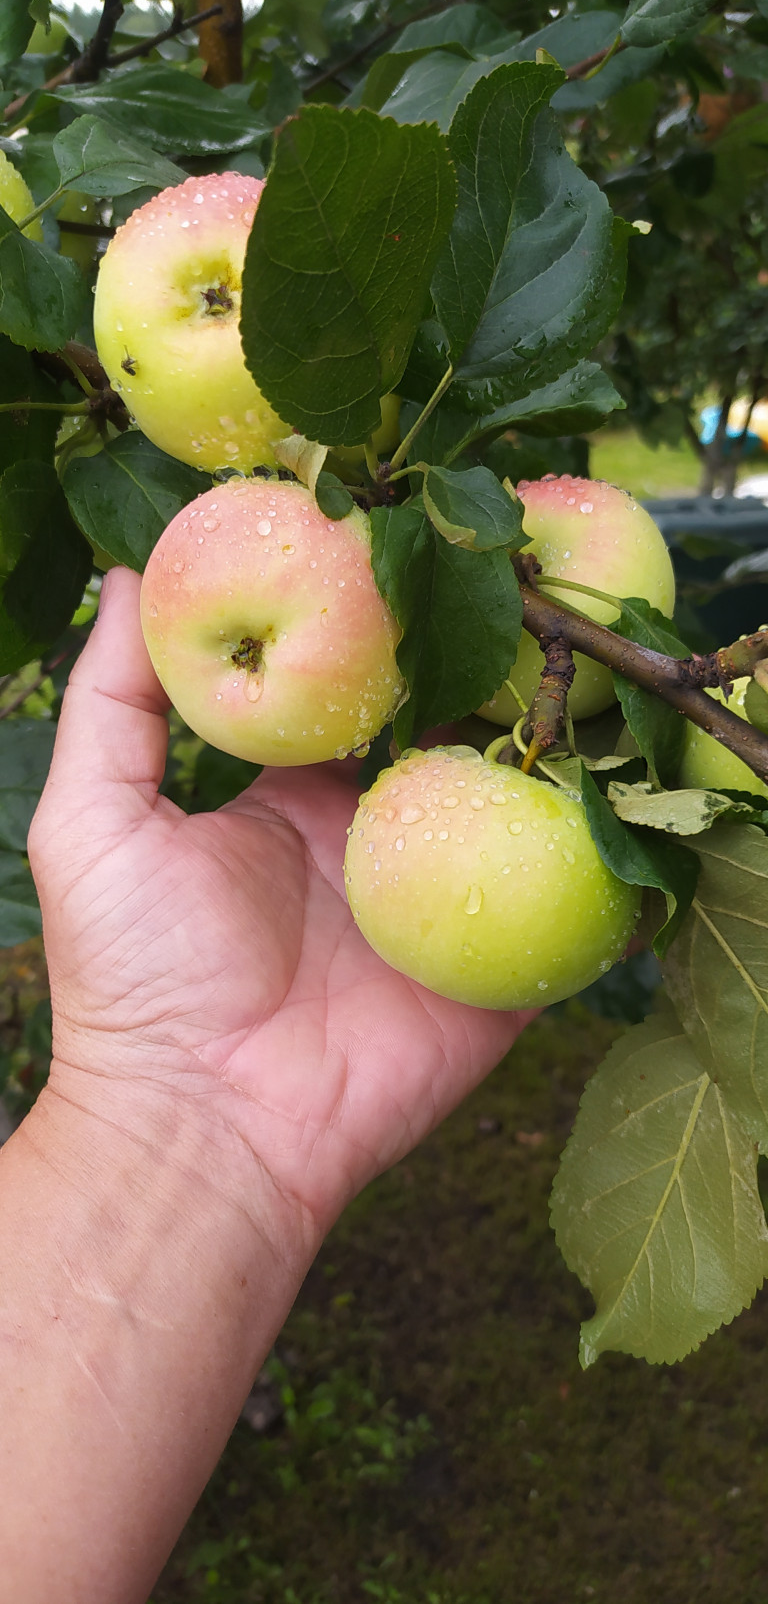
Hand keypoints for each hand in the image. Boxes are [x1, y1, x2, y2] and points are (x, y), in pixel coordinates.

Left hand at [30, 568, 532, 1237]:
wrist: (204, 1127)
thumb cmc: (135, 975)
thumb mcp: (92, 820)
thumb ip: (114, 701)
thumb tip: (130, 572)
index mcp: (292, 803)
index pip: (352, 698)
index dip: (378, 635)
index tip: (408, 559)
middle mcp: (374, 841)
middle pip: (444, 738)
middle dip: (476, 675)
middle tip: (513, 599)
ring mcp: (441, 901)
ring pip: (514, 804)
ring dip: (543, 743)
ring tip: (573, 666)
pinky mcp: (493, 965)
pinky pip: (556, 900)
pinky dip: (593, 847)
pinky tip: (613, 777)